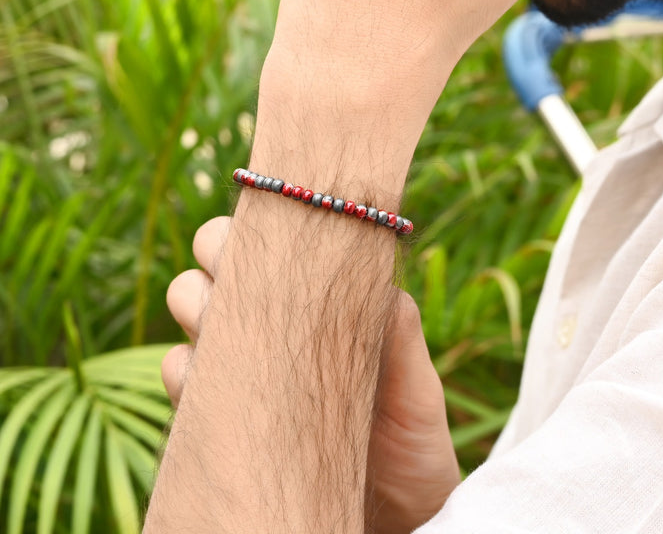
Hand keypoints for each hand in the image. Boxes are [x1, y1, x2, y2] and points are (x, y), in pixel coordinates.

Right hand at [162, 217, 460, 533]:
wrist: (389, 520)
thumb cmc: (410, 445)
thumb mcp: (416, 387)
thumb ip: (399, 332)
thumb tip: (378, 281)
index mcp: (316, 305)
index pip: (272, 243)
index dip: (259, 226)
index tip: (267, 230)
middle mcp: (271, 326)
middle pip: (217, 262)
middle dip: (219, 257)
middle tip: (245, 281)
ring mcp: (240, 367)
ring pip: (190, 304)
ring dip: (200, 306)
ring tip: (233, 332)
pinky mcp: (216, 414)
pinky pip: (179, 374)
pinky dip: (186, 371)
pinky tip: (217, 388)